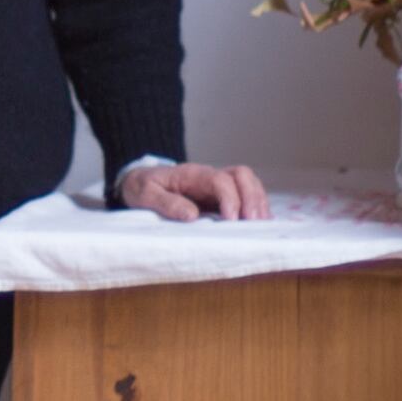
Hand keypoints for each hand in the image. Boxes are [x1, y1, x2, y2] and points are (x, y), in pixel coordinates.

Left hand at [120, 160, 267, 221]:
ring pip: (248, 184)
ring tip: (261, 226)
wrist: (140, 181)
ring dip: (258, 203)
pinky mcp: (222, 197)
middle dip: (252, 197)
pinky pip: (246, 196)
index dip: (230, 198)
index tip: (231, 220)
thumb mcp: (145, 194)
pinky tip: (261, 224)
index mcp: (193, 174)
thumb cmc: (143, 186)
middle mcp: (210, 176)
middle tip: (253, 222)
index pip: (220, 180)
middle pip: (242, 175)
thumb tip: (192, 216)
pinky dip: (257, 207)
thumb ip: (166, 203)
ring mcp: (218, 186)